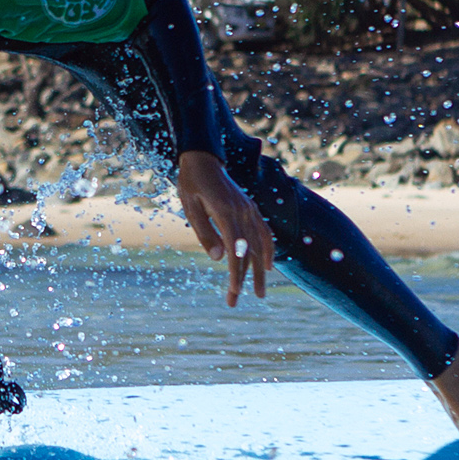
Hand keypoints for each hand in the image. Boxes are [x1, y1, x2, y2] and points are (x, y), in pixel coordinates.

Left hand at [175, 151, 273, 305]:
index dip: (235, 271)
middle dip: (244, 279)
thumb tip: (217, 258)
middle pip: (248, 251)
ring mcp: (249, 210)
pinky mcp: (250, 209)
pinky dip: (268, 250)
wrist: (203, 158)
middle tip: (236, 301)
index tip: (234, 291)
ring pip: (259, 245)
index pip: (235, 248)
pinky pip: (264, 232)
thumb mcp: (190, 207)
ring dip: (259, 271)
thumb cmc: (191, 183)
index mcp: (226, 212)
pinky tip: (267, 266)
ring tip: (260, 293)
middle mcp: (243, 212)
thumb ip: (204, 232)